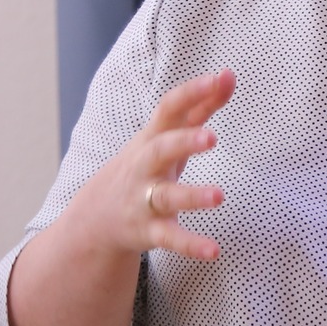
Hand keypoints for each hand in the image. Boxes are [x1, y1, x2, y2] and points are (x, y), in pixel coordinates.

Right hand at [67, 68, 233, 262]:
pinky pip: (170, 238)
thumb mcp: (167, 135)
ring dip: (191, 196)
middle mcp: (145, 166)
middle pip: (160, 149)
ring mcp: (145, 199)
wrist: (96, 217)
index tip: (219, 78)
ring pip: (166, 196)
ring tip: (219, 196)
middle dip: (183, 142)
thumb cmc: (145, 165)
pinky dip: (191, 244)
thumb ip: (200, 107)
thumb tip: (229, 75)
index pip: (169, 108)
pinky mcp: (149, 231)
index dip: (192, 92)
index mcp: (152, 138)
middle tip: (211, 137)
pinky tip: (213, 250)